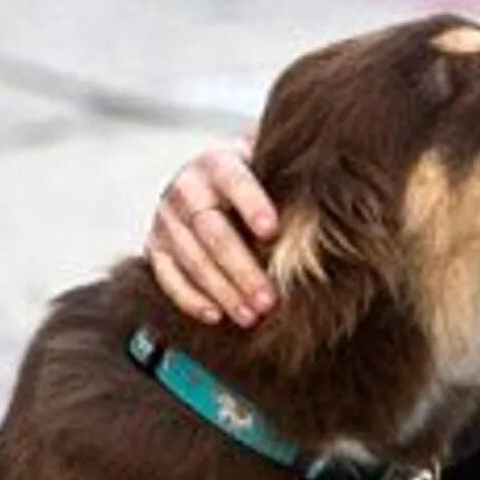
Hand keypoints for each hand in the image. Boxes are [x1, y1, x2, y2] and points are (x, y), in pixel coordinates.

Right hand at [144, 141, 279, 325]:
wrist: (211, 184)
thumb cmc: (256, 184)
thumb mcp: (269, 173)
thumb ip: (287, 187)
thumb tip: (325, 211)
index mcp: (218, 163)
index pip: (234, 181)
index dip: (252, 205)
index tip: (272, 231)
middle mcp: (186, 188)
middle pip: (213, 232)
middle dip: (242, 269)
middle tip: (269, 300)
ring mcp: (166, 218)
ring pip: (192, 258)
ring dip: (222, 291)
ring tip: (251, 316)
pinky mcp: (154, 246)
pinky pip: (166, 276)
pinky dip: (189, 298)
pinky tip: (216, 316)